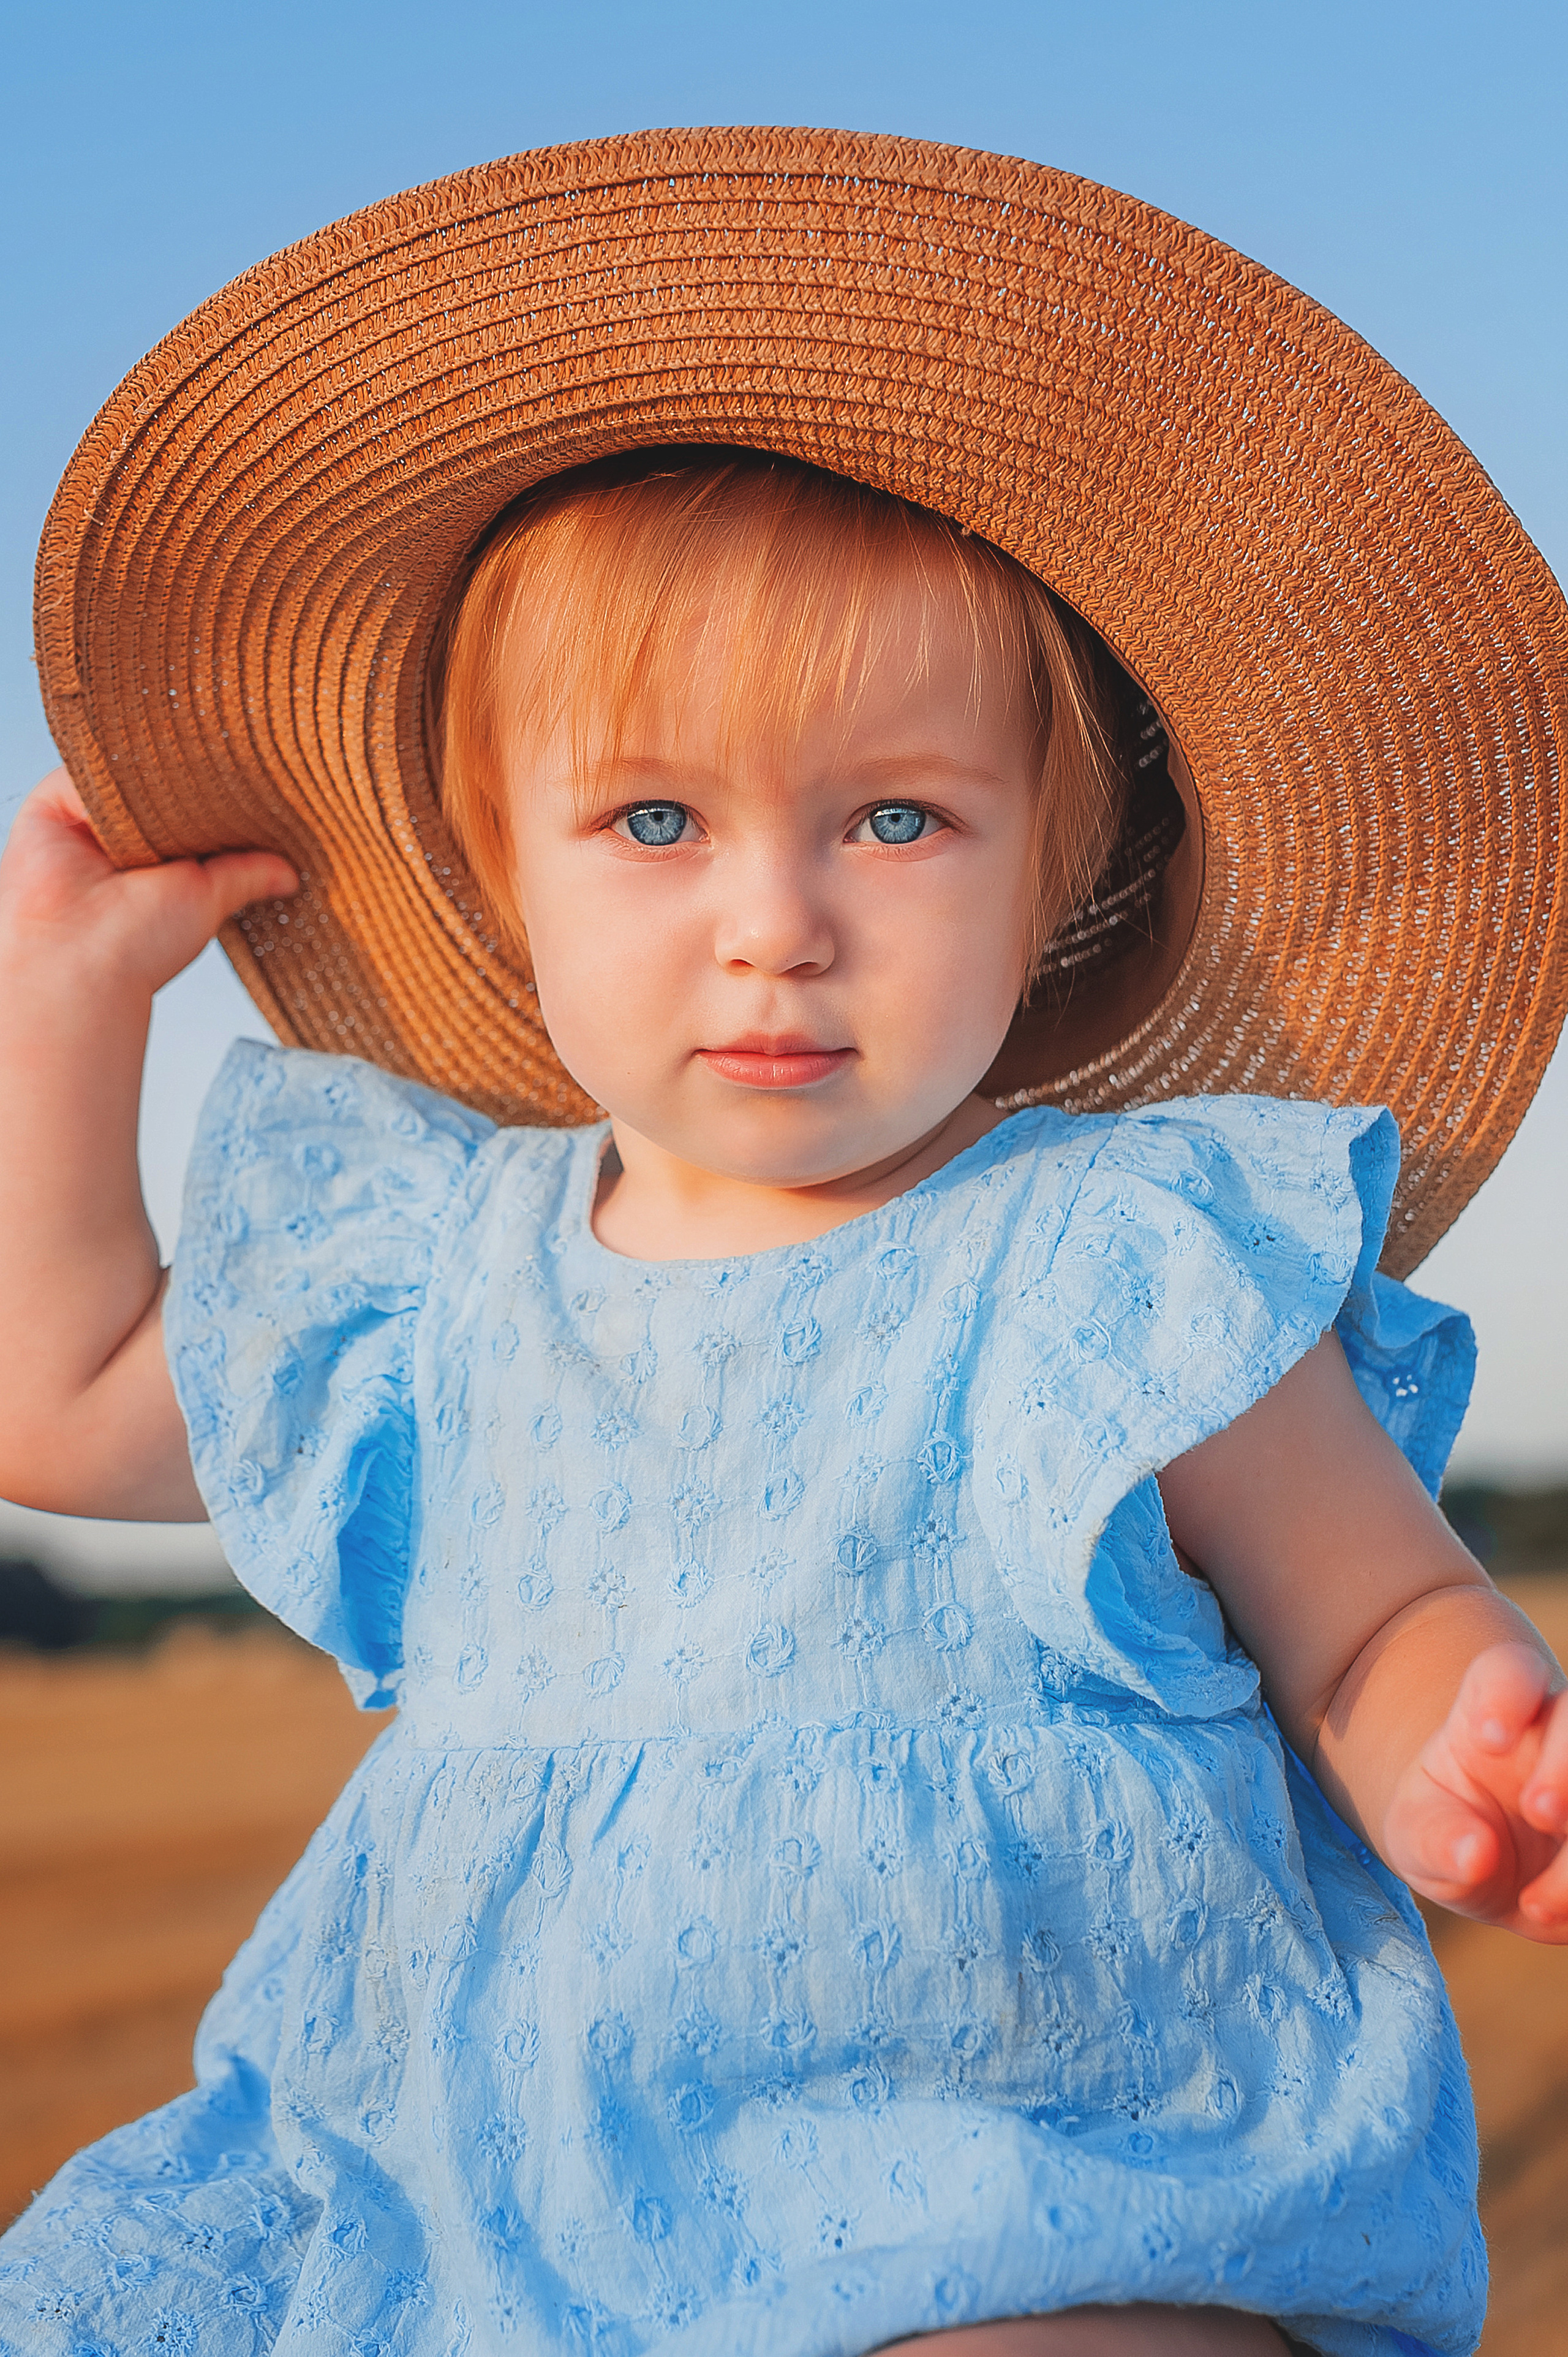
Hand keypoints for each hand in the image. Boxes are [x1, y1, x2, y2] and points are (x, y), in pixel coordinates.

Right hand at [0, 766, 296, 994]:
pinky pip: (88, 769)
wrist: (81, 963)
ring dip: (150, 774)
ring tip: (179, 780)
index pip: (189, 806)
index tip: (249, 783)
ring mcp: (85, 818)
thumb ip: (246, 875)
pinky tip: (134, 790)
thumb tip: (291, 874)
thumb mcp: (208, 900)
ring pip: (126, 771)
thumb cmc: (137, 947)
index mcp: (155, 855)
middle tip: (223, 765)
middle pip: (157, 784)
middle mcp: (119, 835)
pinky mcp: (52, 805)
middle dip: (187, 777)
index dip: (215, 796)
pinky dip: (113, 775)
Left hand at [1383, 1643, 1567, 1939]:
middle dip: (1567, 1764)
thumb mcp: (1415, 1835)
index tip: (1486, 1739)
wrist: (1482, 1866)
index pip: (1509, 1672)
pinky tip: (1549, 1917)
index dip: (1506, 1695)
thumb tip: (1474, 1852)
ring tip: (1535, 1904)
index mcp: (1496, 1714)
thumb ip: (1435, 1838)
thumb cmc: (1441, 1828)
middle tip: (1540, 1811)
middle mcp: (1556, 1736)